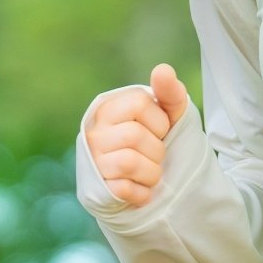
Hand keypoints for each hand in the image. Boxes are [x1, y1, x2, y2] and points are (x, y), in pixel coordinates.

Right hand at [83, 62, 190, 206]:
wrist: (143, 178)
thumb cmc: (154, 138)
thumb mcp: (168, 113)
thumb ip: (169, 92)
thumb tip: (162, 70)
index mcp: (109, 108)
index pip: (139, 103)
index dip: (158, 120)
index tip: (159, 130)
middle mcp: (95, 133)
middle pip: (134, 136)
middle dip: (156, 149)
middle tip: (154, 154)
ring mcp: (93, 161)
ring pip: (129, 163)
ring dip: (151, 172)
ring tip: (149, 171)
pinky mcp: (97, 188)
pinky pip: (124, 189)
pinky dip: (142, 192)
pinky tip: (141, 187)